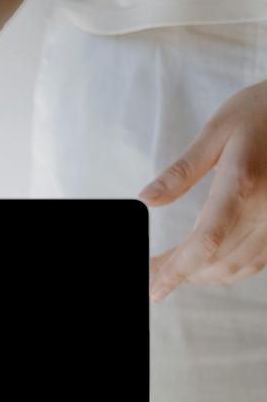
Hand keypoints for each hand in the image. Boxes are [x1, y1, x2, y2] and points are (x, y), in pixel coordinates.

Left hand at [141, 80, 266, 300]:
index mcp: (244, 183)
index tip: (155, 289)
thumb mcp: (217, 130)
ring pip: (235, 266)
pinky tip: (203, 267)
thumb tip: (146, 199)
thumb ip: (182, 170)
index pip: (207, 240)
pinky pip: (254, 261)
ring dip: (201, 276)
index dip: (178, 270)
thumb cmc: (260, 113)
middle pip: (217, 259)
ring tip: (170, 274)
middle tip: (151, 276)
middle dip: (179, 274)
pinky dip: (225, 270)